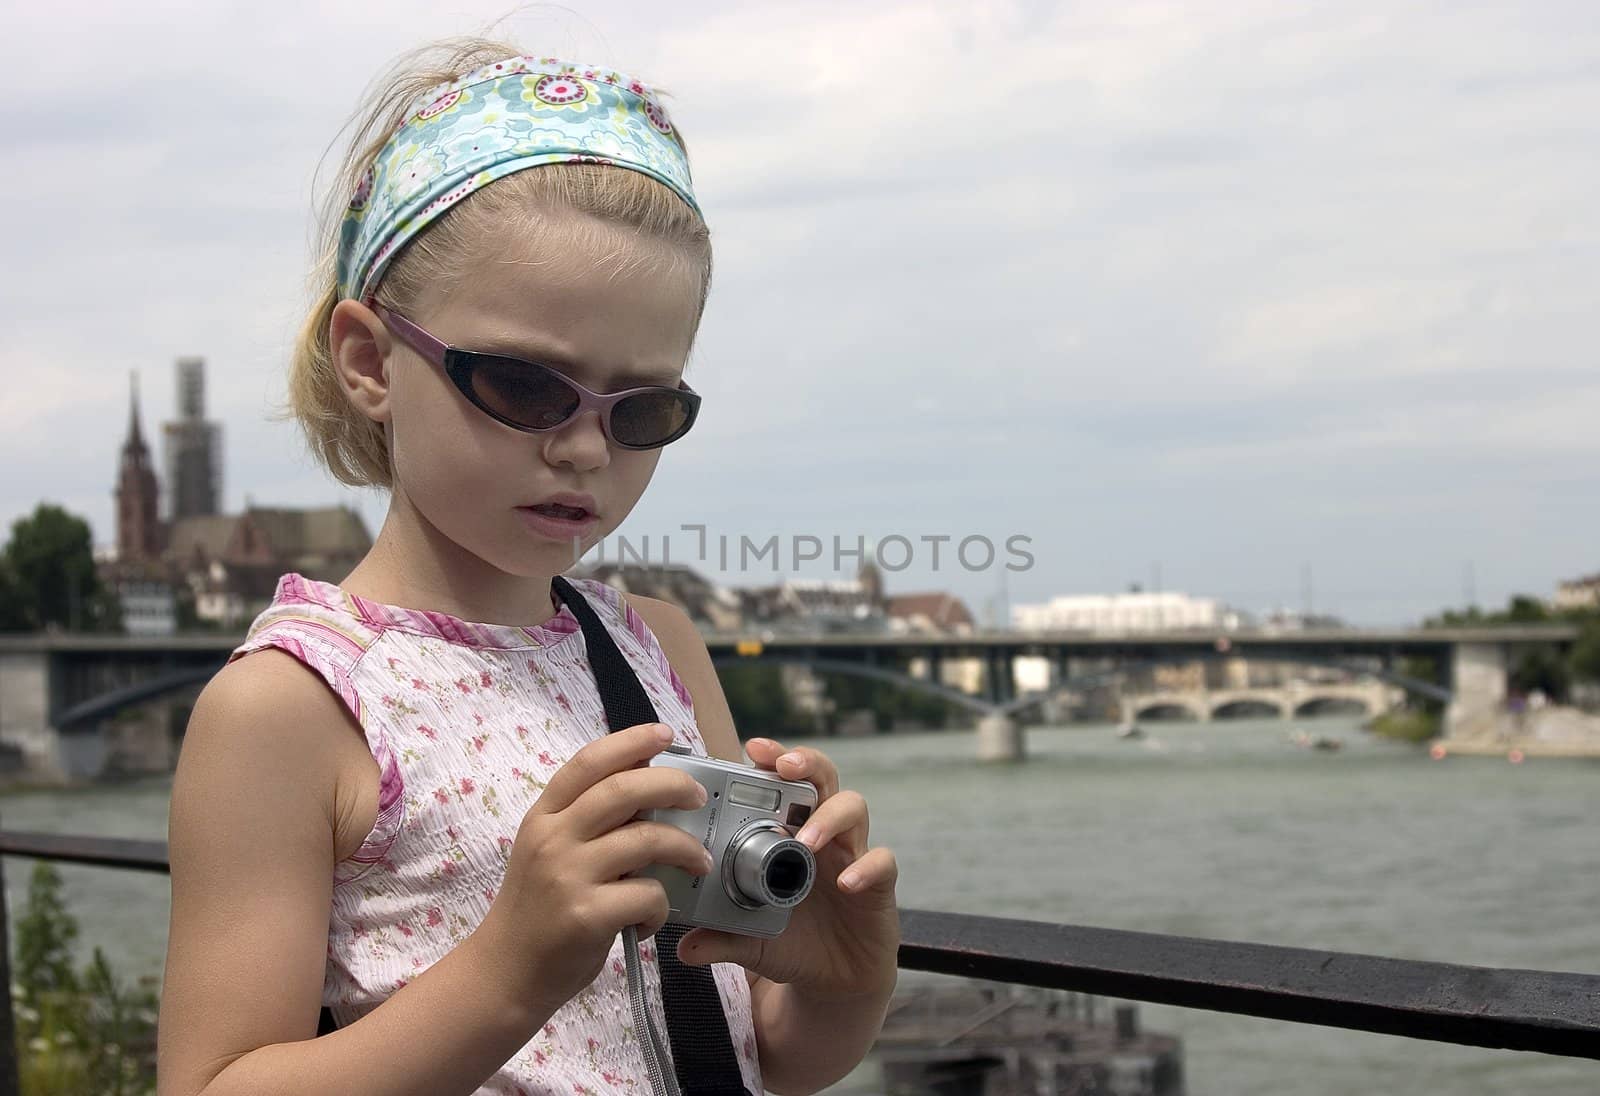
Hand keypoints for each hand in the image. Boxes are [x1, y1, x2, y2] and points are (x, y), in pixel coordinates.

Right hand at [470, 723, 713, 1020]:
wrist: (504, 973)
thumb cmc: (537, 910)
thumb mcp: (549, 851)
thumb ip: (586, 820)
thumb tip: (646, 787)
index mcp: (544, 816)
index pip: (588, 762)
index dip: (630, 741)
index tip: (664, 734)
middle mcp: (553, 838)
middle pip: (623, 790)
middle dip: (672, 785)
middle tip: (697, 797)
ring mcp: (568, 875)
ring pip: (646, 840)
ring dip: (684, 848)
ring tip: (698, 861)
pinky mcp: (586, 915)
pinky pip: (647, 894)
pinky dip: (661, 905)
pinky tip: (648, 919)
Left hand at [676, 739, 899, 1001]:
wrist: (834, 982)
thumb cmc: (792, 944)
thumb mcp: (751, 942)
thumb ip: (721, 939)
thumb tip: (684, 947)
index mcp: (788, 835)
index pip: (784, 784)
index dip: (773, 760)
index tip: (752, 748)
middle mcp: (821, 834)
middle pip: (822, 777)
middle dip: (805, 762)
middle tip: (784, 766)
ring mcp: (851, 854)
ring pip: (853, 807)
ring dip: (829, 816)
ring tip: (806, 841)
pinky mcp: (878, 884)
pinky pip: (882, 862)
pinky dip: (866, 867)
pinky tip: (847, 882)